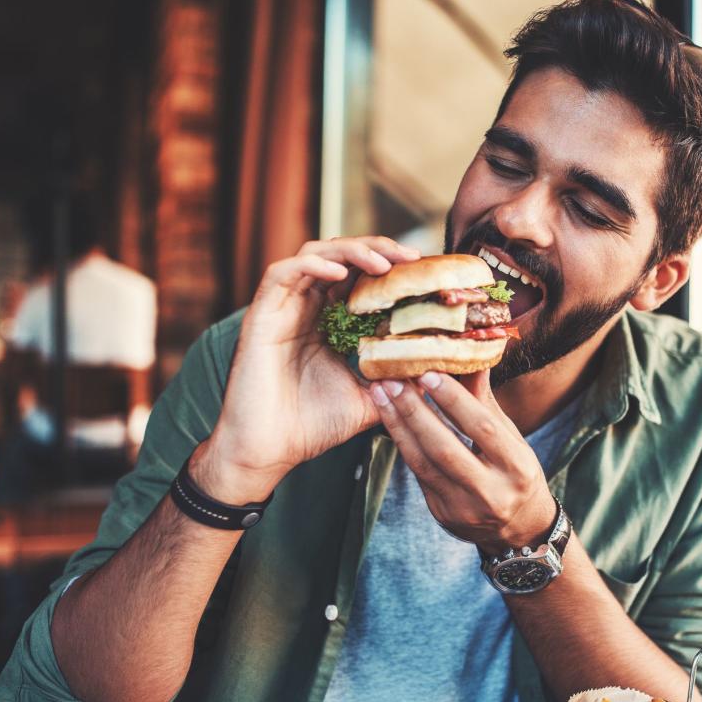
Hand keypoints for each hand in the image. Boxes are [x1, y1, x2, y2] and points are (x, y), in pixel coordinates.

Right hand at [198, 237, 420, 503]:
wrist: (267, 452)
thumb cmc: (311, 428)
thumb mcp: (369, 401)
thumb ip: (399, 384)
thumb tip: (440, 375)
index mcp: (329, 323)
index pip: (361, 278)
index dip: (391, 267)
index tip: (425, 272)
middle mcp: (306, 309)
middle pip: (342, 257)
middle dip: (378, 250)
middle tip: (412, 258)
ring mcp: (282, 309)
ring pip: (315, 255)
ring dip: (350, 251)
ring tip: (383, 263)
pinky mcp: (261, 315)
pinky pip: (281, 274)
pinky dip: (311, 265)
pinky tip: (338, 271)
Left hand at [369, 370, 555, 552]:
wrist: (517, 528)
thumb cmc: (515, 472)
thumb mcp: (512, 439)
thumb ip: (486, 403)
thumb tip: (472, 356)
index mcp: (517, 468)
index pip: (483, 429)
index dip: (454, 401)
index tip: (429, 373)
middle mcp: (492, 492)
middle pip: (445, 448)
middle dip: (415, 412)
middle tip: (392, 381)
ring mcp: (463, 508)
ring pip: (423, 463)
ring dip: (398, 426)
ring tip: (381, 395)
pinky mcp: (442, 514)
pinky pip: (418, 473)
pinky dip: (403, 443)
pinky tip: (390, 419)